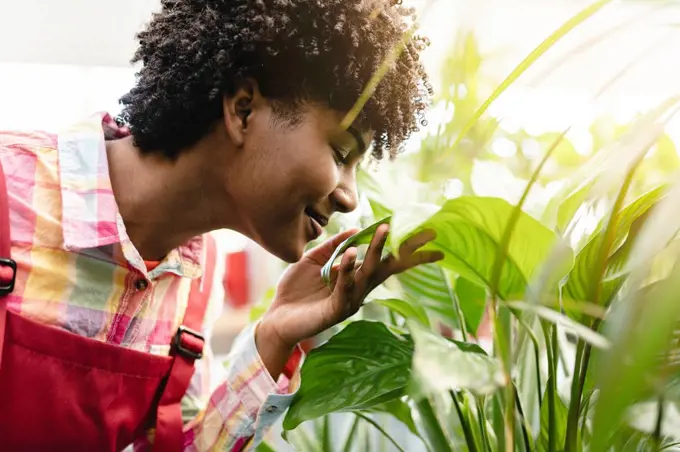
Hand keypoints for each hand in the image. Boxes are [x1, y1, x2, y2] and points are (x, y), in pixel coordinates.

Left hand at [255, 225, 443, 376]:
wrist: (277, 318)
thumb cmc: (296, 290)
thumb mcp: (314, 260)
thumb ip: (333, 246)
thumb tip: (355, 230)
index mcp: (357, 276)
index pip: (387, 259)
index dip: (405, 246)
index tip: (427, 230)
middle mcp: (359, 289)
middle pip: (389, 267)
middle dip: (409, 250)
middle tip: (429, 233)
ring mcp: (350, 300)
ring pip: (368, 273)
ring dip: (376, 251)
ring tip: (383, 230)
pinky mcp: (335, 310)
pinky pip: (345, 288)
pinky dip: (348, 271)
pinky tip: (351, 255)